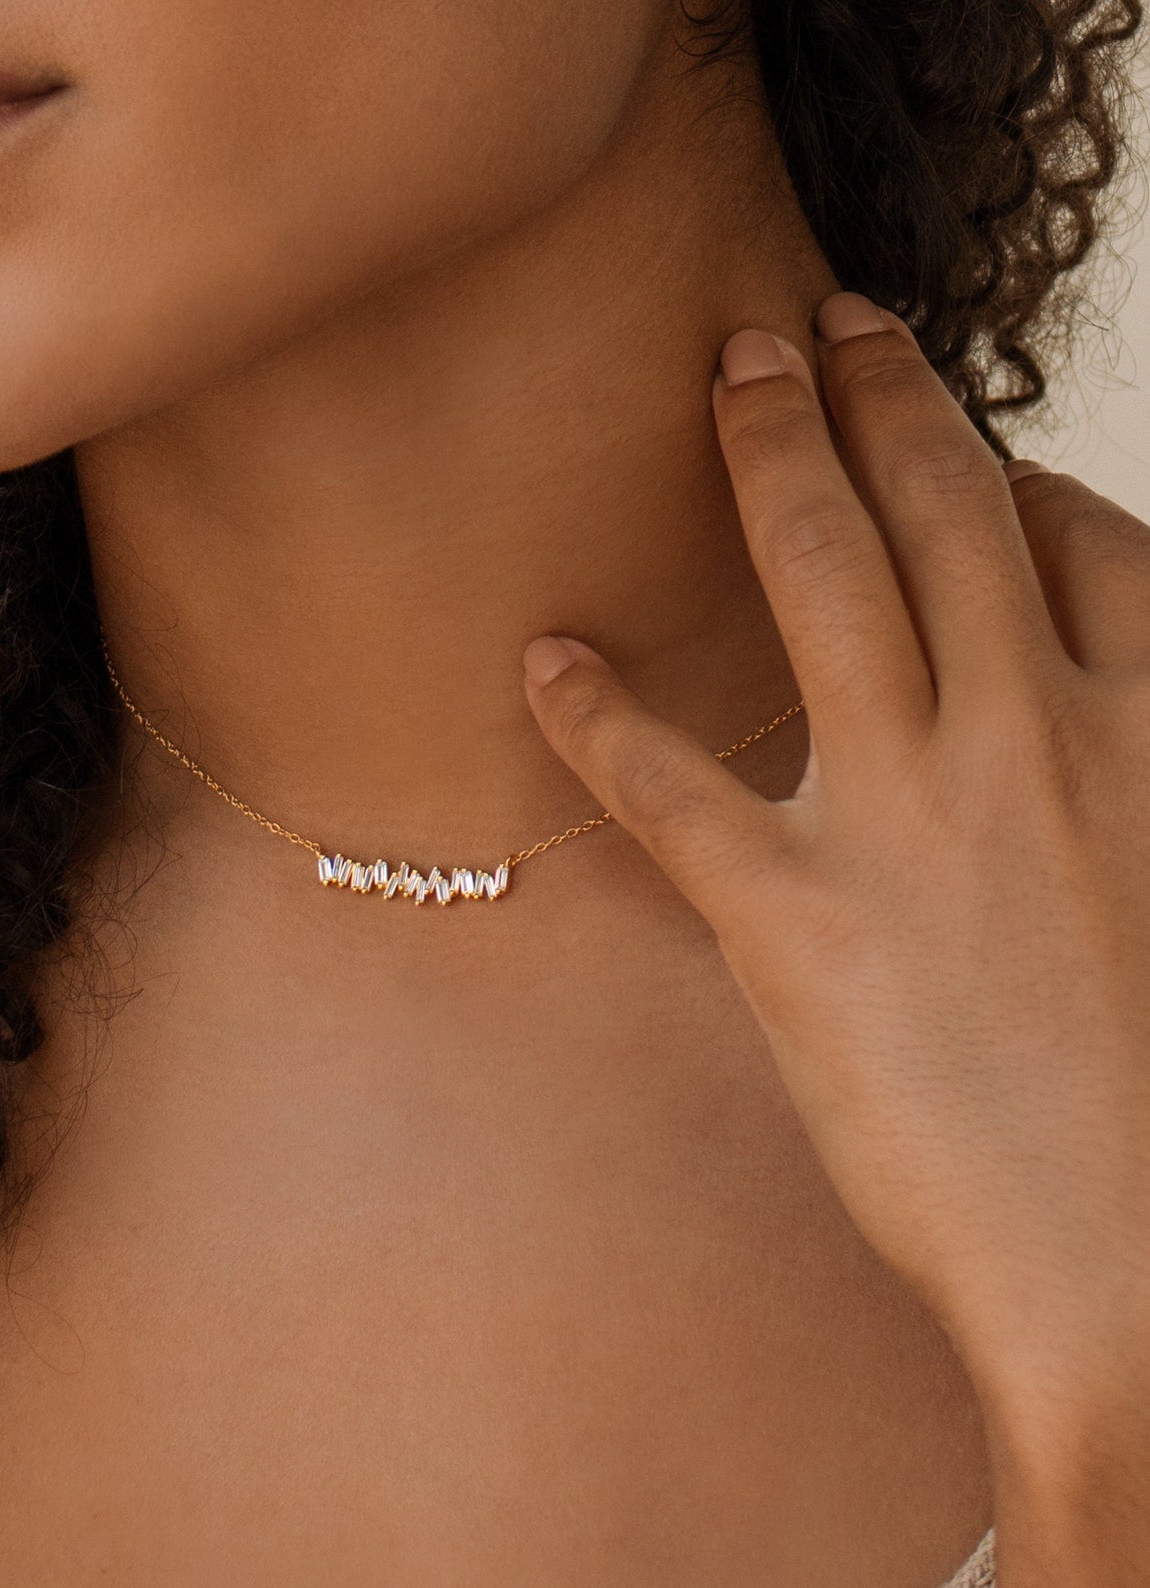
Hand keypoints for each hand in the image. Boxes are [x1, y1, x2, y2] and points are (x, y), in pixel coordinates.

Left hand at [521, 293, 1149, 1546]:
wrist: (1139, 1273)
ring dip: (773, 455)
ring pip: (832, 577)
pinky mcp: (797, 923)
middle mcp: (1040, 741)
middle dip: (881, 392)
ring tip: (731, 373)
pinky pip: (675, 788)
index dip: (1009, 473)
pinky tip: (544, 661)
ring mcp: (914, 821)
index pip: (1085, 542)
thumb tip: (1083, 710)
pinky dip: (599, 719)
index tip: (958, 444)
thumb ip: (1133, 780)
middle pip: (951, 508)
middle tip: (819, 321)